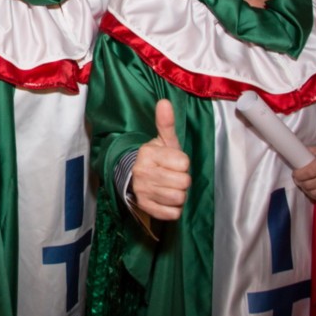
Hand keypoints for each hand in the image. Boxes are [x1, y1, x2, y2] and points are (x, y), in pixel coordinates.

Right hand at [131, 100, 190, 220]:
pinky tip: (166, 199)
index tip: (173, 162)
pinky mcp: (144, 207)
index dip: (183, 163)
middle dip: (182, 180)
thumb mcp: (163, 141)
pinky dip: (173, 209)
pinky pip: (172, 213)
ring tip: (170, 187)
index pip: (184, 163)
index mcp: (148, 153)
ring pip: (178, 198)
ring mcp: (143, 191)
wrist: (132, 177)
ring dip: (179, 194)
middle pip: (183, 182)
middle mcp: (143, 172)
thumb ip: (166, 123)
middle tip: (173, 176)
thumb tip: (164, 102)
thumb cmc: (155, 158)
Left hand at [292, 147, 315, 203]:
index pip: (310, 171)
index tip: (295, 174)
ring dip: (307, 190)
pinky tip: (314, 190)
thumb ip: (308, 153)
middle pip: (312, 184)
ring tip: (305, 185)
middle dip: (301, 183)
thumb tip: (293, 157)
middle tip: (298, 180)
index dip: (299, 175)